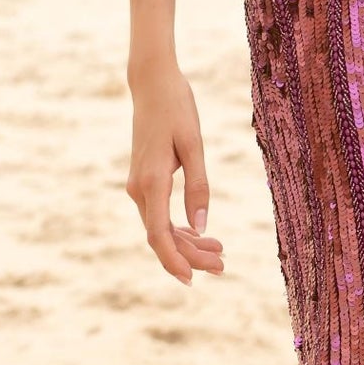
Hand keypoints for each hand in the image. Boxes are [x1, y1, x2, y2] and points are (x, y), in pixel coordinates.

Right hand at [126, 62, 224, 284]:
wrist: (153, 84)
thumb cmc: (176, 109)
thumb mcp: (194, 145)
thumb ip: (198, 186)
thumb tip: (202, 225)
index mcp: (151, 182)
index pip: (159, 234)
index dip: (174, 260)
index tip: (192, 280)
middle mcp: (139, 189)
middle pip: (162, 236)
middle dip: (191, 256)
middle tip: (223, 266)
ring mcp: (139, 186)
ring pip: (161, 227)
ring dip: (188, 243)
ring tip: (220, 253)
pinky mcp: (145, 181)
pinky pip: (160, 214)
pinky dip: (180, 227)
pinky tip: (201, 233)